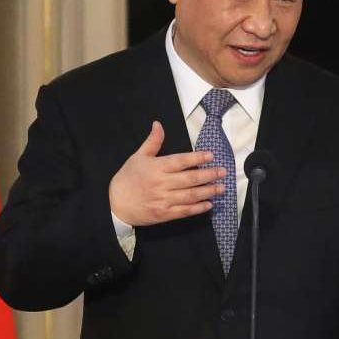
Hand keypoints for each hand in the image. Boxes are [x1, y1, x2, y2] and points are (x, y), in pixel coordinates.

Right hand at [108, 121, 226, 225]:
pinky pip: (185, 211)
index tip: (211, 155)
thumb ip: (152, 142)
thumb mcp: (138, 157)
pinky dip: (198, 208)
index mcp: (156, 167)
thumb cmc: (127, 178)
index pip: (181, 161)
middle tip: (223, 172)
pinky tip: (209, 204)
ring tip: (221, 187)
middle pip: (190, 178)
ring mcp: (163, 200)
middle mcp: (161, 183)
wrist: (115, 204)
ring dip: (208, 191)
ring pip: (191, 195)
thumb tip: (158, 124)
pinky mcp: (164, 214)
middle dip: (209, 175)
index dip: (197, 157)